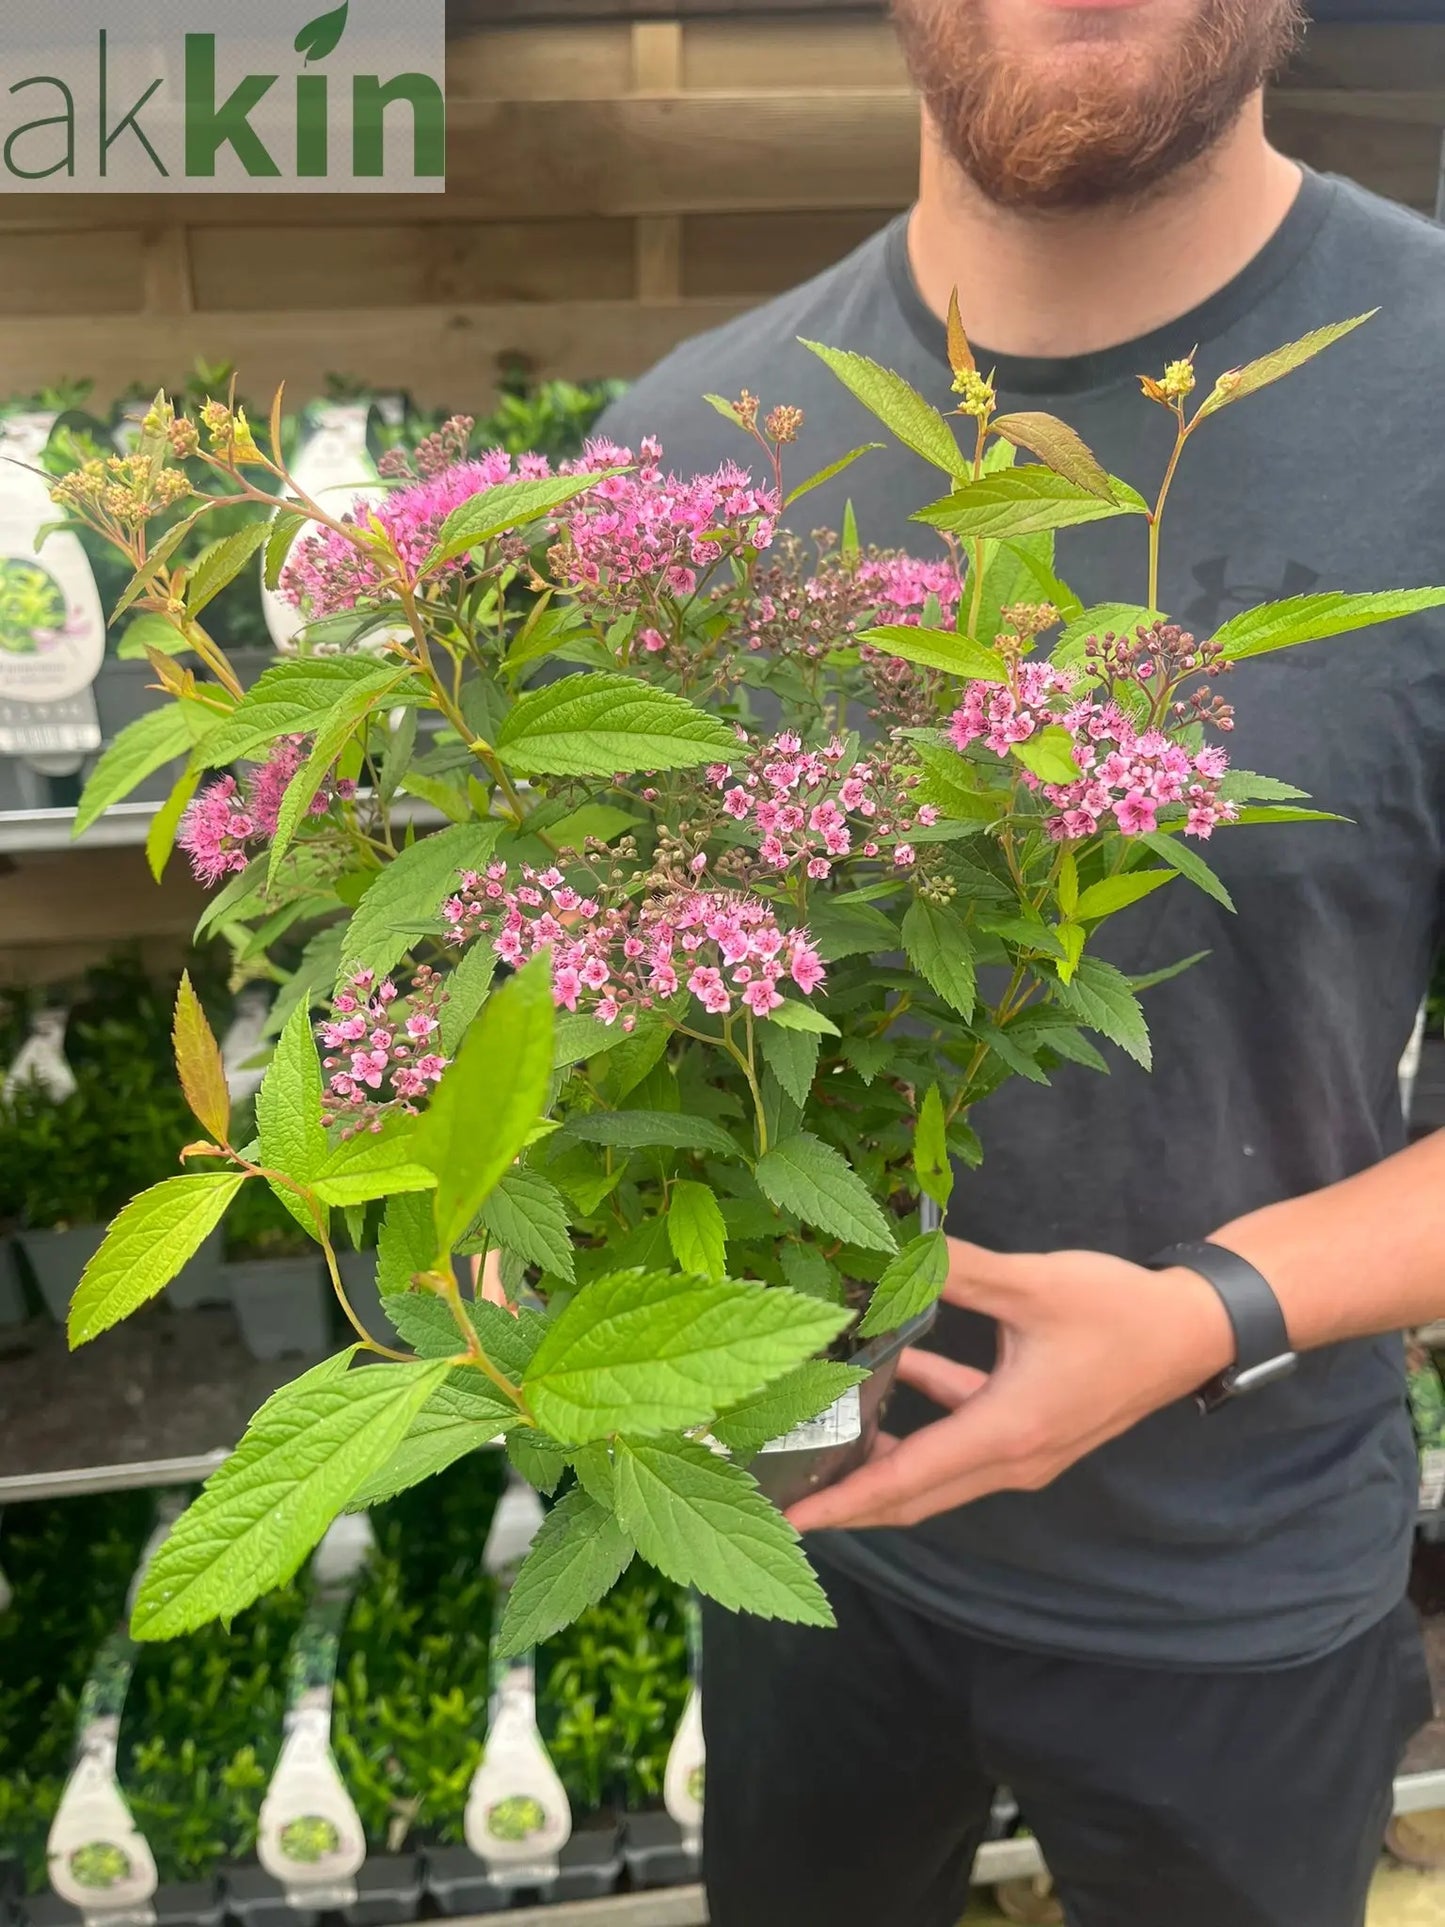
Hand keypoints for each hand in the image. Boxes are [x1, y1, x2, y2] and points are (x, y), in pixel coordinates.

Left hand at [787, 1237, 1235, 1532]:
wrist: (1194, 1329)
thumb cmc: (1121, 1312)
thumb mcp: (1032, 1285)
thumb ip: (956, 1272)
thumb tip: (895, 1253)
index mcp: (1006, 1434)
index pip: (906, 1482)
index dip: (843, 1500)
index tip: (790, 1516)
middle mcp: (1012, 1459)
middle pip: (913, 1496)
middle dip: (847, 1500)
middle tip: (783, 1492)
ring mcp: (1026, 1452)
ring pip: (937, 1472)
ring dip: (883, 1462)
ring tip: (824, 1439)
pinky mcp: (1036, 1432)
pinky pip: (965, 1439)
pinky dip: (927, 1420)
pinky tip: (898, 1370)